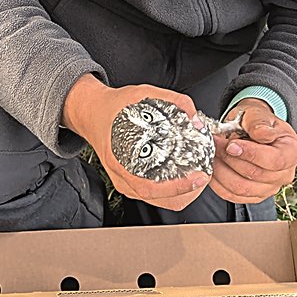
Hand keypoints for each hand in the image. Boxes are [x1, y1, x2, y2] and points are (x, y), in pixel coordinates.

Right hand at [62, 75, 211, 210]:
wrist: (92, 113)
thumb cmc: (112, 107)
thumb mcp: (143, 94)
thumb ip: (173, 101)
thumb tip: (195, 118)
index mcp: (120, 159)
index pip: (150, 186)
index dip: (177, 187)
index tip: (197, 178)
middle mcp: (123, 176)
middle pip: (161, 199)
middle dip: (188, 192)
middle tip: (204, 175)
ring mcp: (126, 182)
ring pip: (161, 201)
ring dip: (183, 193)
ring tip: (197, 176)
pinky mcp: (130, 182)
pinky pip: (156, 196)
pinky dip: (174, 191)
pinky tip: (183, 176)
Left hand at [210, 98, 296, 203]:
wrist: (252, 129)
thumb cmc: (257, 121)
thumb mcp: (258, 114)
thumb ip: (259, 123)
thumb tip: (261, 134)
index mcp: (292, 152)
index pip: (274, 160)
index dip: (251, 154)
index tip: (231, 145)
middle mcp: (285, 174)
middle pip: (256, 175)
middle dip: (230, 159)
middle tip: (214, 145)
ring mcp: (270, 188)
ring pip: (242, 189)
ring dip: (221, 172)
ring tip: (212, 155)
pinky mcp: (254, 195)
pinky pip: (233, 196)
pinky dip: (218, 184)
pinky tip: (212, 169)